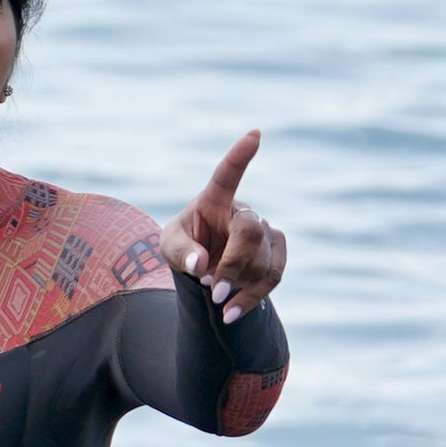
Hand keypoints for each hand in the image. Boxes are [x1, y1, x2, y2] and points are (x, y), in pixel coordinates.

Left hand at [167, 129, 284, 323]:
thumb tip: (203, 267)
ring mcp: (265, 230)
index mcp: (214, 200)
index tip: (254, 133)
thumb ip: (181, 253)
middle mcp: (244, 211)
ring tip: (214, 298)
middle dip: (233, 264)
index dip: (240, 155)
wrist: (204, 269)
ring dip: (239, 284)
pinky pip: (274, 276)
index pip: (227, 175)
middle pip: (251, 233)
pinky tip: (231, 313)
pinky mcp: (277, 252)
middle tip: (211, 288)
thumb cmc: (184, 247)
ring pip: (263, 260)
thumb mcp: (168, 247)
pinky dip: (252, 297)